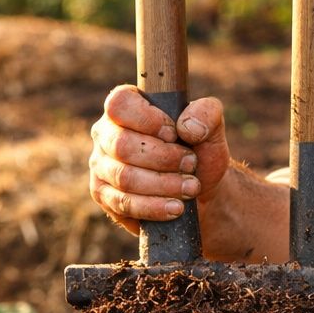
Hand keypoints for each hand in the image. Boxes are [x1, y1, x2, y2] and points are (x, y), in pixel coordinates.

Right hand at [88, 85, 234, 233]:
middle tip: (191, 165)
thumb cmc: (199, 153)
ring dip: (163, 185)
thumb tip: (188, 127)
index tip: (174, 134)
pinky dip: (153, 207)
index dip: (148, 120)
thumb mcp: (212, 129)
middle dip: (163, 158)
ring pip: (124, 177)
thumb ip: (207, 114)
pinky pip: (123, 203)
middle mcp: (106, 134)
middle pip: (122, 145)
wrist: (199, 192)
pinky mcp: (104, 195)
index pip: (120, 104)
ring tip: (191, 188)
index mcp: (126, 108)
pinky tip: (175, 208)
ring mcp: (101, 165)